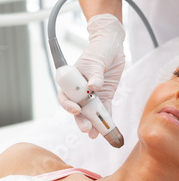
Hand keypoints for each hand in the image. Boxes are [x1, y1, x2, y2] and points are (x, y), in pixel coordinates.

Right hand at [58, 14, 125, 137]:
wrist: (112, 45)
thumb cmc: (99, 50)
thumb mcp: (95, 61)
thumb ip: (95, 75)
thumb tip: (93, 87)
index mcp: (71, 80)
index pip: (65, 96)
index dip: (68, 105)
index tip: (76, 109)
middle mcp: (80, 90)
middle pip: (78, 109)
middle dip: (82, 120)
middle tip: (87, 129)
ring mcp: (93, 94)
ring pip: (91, 112)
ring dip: (94, 124)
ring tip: (96, 135)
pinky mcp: (105, 95)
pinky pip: (105, 109)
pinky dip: (107, 118)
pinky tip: (108, 128)